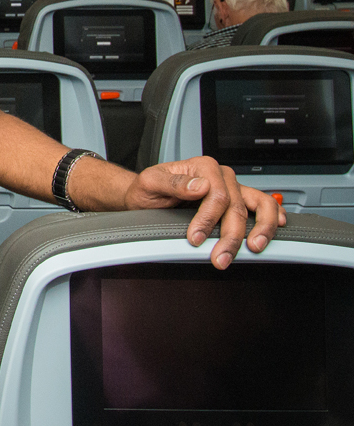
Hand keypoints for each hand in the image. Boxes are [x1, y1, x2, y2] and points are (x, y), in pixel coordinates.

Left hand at [124, 156, 285, 269]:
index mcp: (203, 167)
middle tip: (220, 258)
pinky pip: (264, 205)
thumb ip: (173, 183)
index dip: (208, 219)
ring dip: (261, 229)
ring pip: (259, 205)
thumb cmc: (148, 189)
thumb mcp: (151, 182)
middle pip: (236, 207)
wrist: (147, 195)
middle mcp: (222, 176)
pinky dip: (274, 216)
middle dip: (230, 236)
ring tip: (255, 248)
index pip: (216, 195)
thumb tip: (200, 186)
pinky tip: (278, 227)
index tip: (195, 238)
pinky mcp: (238, 201)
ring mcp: (233, 188)